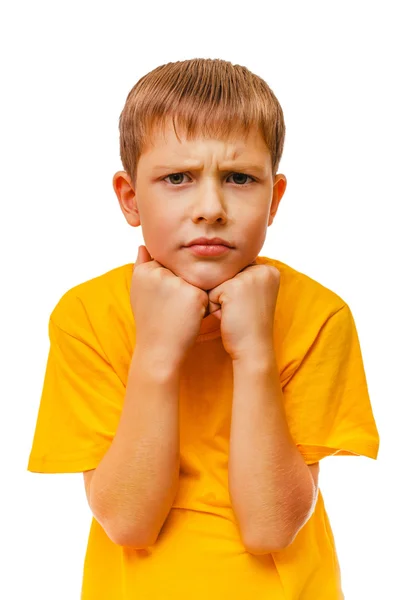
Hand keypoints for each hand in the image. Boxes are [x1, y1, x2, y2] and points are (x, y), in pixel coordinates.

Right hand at [130, 246, 208, 368]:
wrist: (158, 350)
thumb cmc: (149, 322)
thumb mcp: (139, 292)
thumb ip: (141, 266)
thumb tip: (143, 245)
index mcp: (145, 270)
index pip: (167, 264)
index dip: (169, 283)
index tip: (162, 302)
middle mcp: (159, 272)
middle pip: (182, 271)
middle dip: (181, 288)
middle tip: (170, 310)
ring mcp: (177, 282)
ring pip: (195, 281)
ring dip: (192, 297)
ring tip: (178, 314)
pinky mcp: (194, 294)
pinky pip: (206, 293)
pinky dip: (202, 306)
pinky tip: (188, 318)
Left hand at [207, 262, 280, 361]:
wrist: (253, 348)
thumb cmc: (250, 325)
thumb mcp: (253, 294)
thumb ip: (243, 277)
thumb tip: (216, 263)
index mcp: (270, 269)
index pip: (238, 271)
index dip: (236, 292)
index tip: (249, 307)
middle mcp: (262, 269)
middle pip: (228, 274)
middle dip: (228, 295)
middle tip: (242, 312)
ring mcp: (248, 276)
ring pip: (218, 282)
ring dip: (220, 301)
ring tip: (235, 314)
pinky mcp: (233, 286)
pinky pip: (211, 293)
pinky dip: (215, 308)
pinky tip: (229, 317)